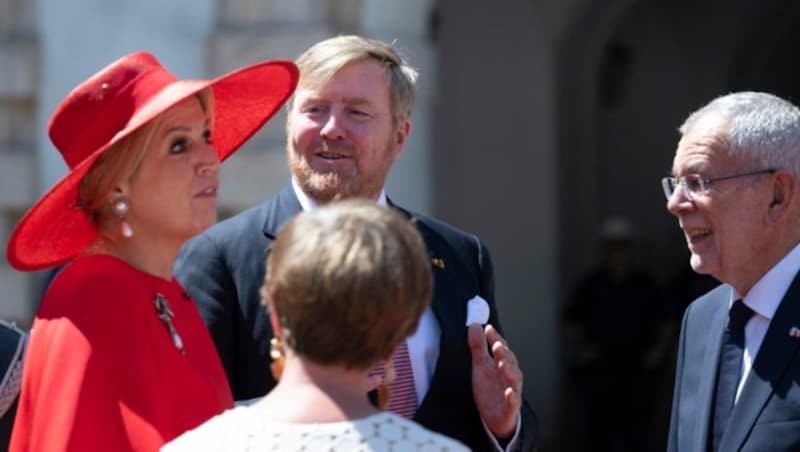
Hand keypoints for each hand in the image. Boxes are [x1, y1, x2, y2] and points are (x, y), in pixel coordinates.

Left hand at [468, 323, 521, 438]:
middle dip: (504, 353)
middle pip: (509, 362)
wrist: (494, 417)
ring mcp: (511, 391)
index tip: (488, 329)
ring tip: (502, 363)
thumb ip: (478, 346)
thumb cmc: (490, 389)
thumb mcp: (481, 366)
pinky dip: (512, 397)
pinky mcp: (510, 407)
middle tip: (497, 345)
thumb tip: (475, 325)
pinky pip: (513, 401)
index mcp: (502, 364)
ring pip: (514, 379)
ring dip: (509, 370)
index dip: (495, 338)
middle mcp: (509, 376)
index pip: (501, 348)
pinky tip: (509, 392)